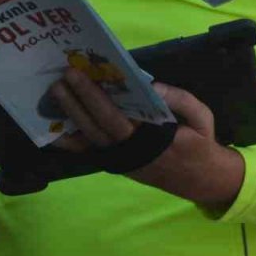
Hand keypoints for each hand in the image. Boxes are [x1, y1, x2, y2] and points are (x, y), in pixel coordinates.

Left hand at [48, 72, 243, 206]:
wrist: (202, 180)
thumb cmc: (201, 143)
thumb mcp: (202, 117)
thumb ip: (179, 99)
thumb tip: (152, 85)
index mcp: (152, 139)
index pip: (116, 117)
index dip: (95, 97)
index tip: (81, 74)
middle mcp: (131, 152)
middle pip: (96, 125)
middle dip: (77, 100)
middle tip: (62, 76)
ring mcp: (121, 160)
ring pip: (89, 139)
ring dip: (70, 116)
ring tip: (55, 92)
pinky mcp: (116, 163)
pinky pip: (89, 152)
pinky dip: (71, 141)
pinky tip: (53, 127)